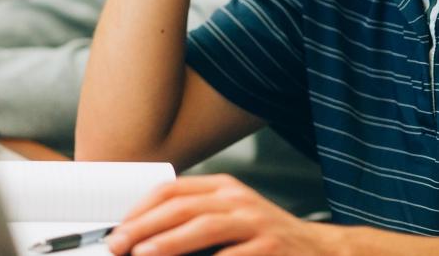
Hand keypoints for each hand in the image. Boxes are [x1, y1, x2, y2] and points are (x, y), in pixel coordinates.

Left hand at [106, 175, 335, 255]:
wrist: (320, 251)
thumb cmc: (266, 239)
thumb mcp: (230, 219)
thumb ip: (194, 221)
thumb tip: (143, 239)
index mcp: (223, 188)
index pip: (172, 190)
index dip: (141, 209)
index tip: (119, 228)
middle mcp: (237, 200)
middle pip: (182, 207)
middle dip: (144, 226)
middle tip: (118, 244)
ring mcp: (255, 222)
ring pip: (204, 226)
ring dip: (169, 241)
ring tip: (143, 254)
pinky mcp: (271, 246)